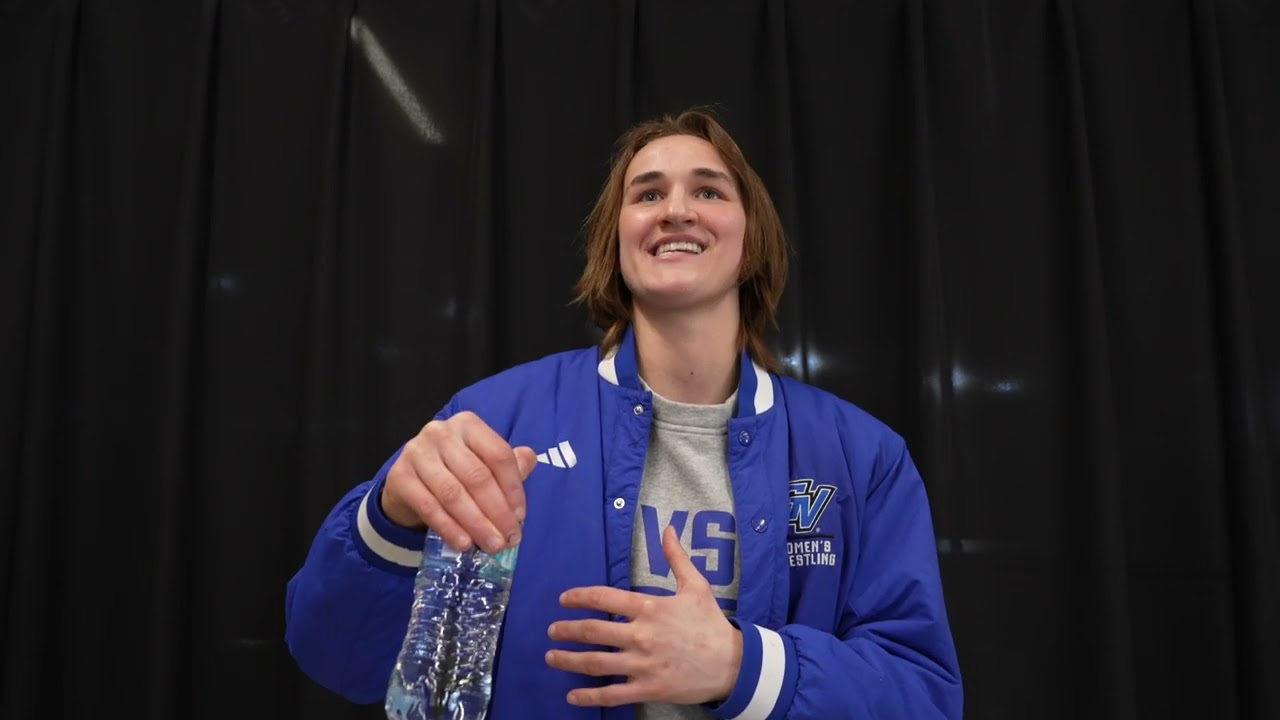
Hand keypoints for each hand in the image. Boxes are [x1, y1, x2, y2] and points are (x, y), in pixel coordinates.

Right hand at [380, 411, 536, 553]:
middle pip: (477, 476)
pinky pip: (429, 507)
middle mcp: (440, 432)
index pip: (498, 455)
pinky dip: (449, 528)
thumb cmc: (454, 470)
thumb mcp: (483, 462)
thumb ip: (509, 463)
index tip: (520, 517)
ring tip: (492, 545)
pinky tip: (464, 543)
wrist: (409, 483)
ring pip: (453, 493)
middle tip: (509, 539)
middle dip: (497, 512)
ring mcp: (416, 452)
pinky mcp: (399, 476)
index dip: (513, 488)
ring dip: (476, 524)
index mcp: (468, 424)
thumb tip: (530, 459)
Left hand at [545, 525, 743, 706]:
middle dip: (566, 630)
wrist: (732, 663)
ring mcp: (642, 664)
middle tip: (552, 631)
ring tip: (552, 657)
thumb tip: (667, 529)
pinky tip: (572, 695)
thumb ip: (676, 558)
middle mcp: (640, 635)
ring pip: (595, 663)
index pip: (603, 598)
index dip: (579, 597)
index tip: (564, 599)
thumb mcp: (696, 586)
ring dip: (568, 660)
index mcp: (649, 607)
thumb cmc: (711, 624)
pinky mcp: (647, 688)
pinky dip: (588, 696)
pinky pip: (611, 694)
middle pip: (591, 631)